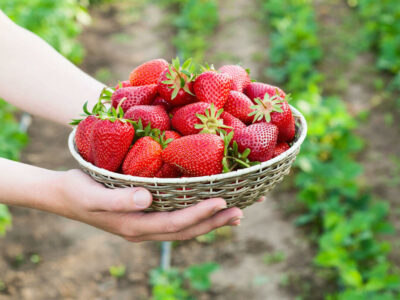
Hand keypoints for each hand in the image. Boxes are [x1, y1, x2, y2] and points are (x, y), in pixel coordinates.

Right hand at [54, 170, 243, 241]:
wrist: (61, 195)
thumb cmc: (76, 190)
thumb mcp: (93, 194)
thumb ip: (119, 200)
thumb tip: (148, 200)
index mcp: (135, 226)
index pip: (176, 223)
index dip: (200, 214)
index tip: (223, 201)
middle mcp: (144, 229)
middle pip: (186, 230)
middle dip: (214, 222)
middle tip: (241, 212)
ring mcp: (145, 224)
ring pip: (184, 227)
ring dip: (210, 221)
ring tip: (235, 214)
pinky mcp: (144, 215)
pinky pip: (176, 219)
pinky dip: (196, 215)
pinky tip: (208, 207)